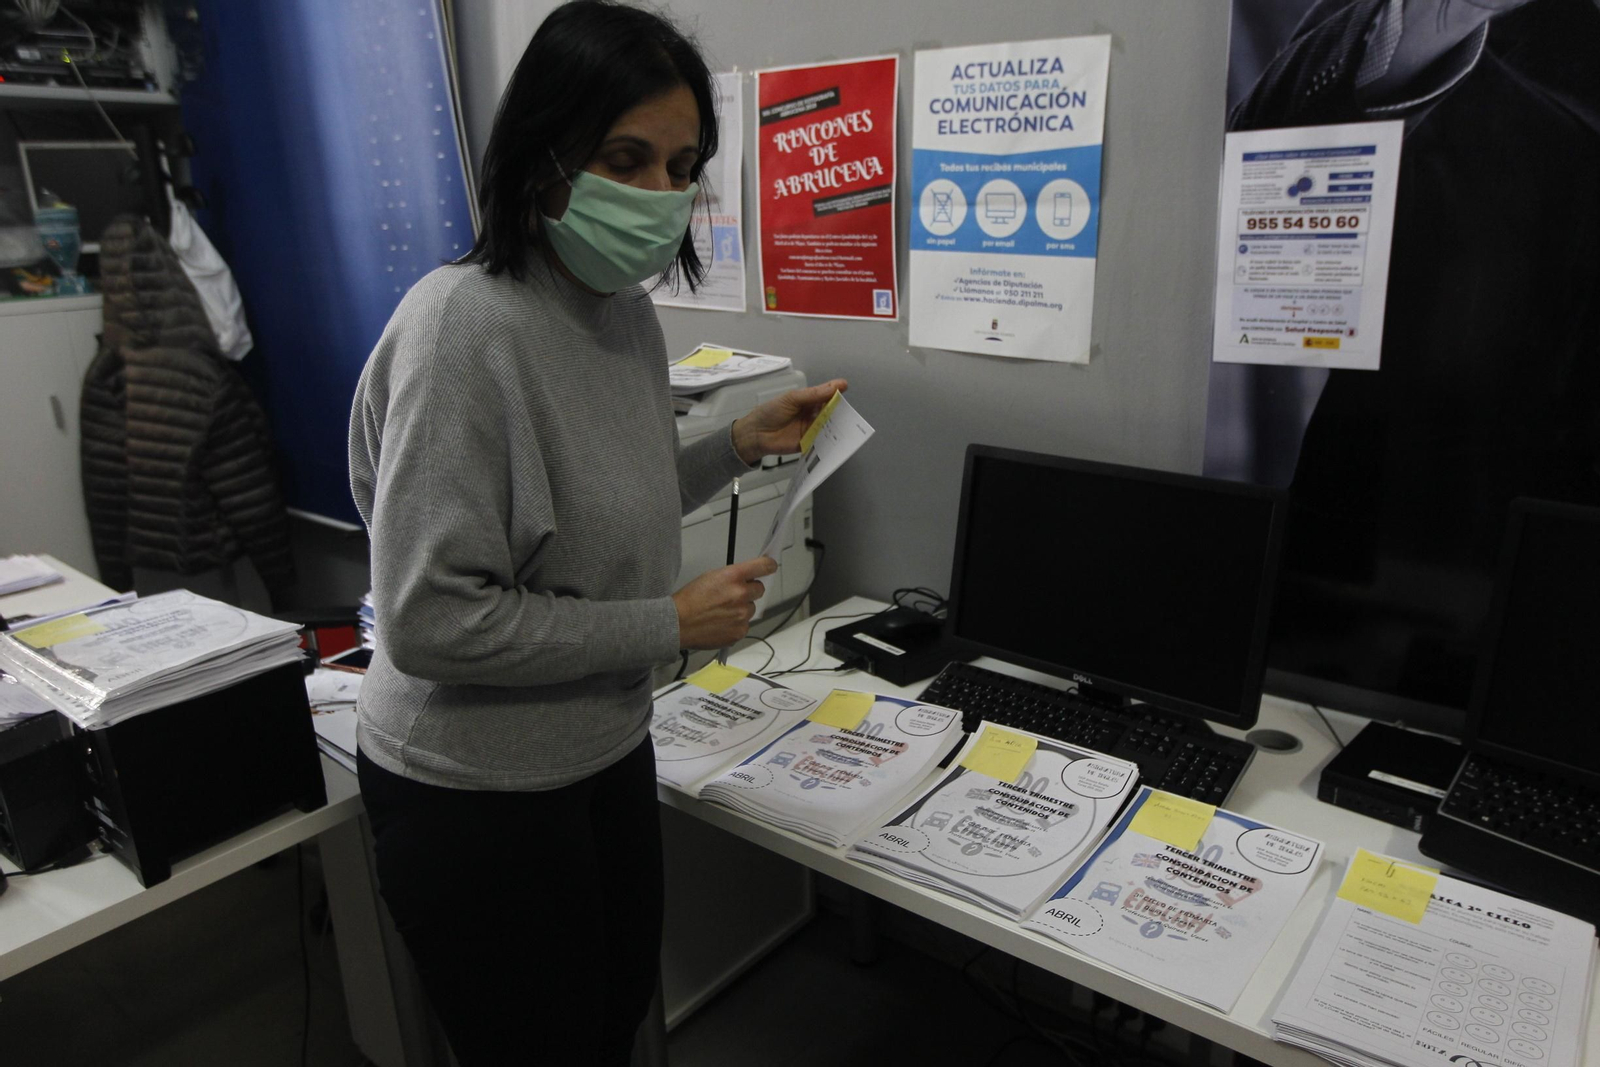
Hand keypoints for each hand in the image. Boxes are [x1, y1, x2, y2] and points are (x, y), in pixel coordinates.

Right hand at [673, 556, 777, 648]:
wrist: (678, 624)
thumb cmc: (690, 600)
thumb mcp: (711, 576)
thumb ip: (733, 576)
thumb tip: (748, 578)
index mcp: (733, 577)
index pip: (763, 566)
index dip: (769, 565)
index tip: (770, 566)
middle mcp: (741, 595)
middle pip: (759, 589)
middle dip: (749, 591)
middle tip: (732, 595)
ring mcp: (742, 615)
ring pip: (751, 608)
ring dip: (742, 609)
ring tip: (721, 612)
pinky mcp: (740, 631)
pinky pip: (745, 624)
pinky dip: (736, 624)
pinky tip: (720, 623)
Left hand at [730, 379, 847, 465]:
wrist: (757, 434)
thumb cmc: (771, 412)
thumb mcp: (791, 399)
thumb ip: (812, 395)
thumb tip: (834, 387)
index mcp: (808, 401)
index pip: (825, 394)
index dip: (834, 390)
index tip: (845, 386)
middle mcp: (812, 414)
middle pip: (830, 410)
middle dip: (839, 408)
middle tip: (848, 407)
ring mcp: (812, 429)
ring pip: (829, 425)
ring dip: (837, 424)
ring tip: (848, 422)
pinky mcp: (810, 443)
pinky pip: (823, 440)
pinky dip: (831, 439)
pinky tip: (839, 437)